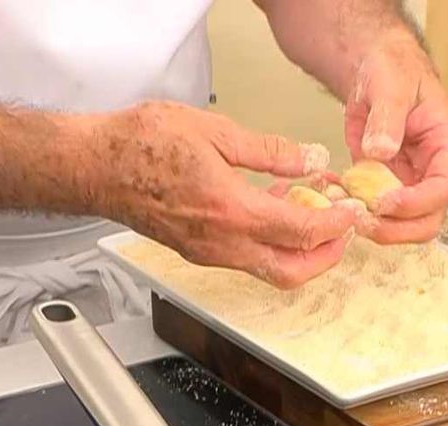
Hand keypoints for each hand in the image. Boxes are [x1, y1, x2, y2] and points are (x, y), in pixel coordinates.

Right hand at [92, 102, 355, 288]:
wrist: (96, 166)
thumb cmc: (143, 144)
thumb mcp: (215, 131)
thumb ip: (269, 152)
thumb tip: (309, 159)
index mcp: (233, 212)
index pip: (302, 233)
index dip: (335, 226)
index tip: (351, 213)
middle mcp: (224, 244)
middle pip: (292, 272)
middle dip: (327, 257)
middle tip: (343, 231)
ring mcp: (210, 253)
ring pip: (270, 270)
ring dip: (299, 251)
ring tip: (313, 214)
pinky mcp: (198, 252)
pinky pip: (247, 258)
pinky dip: (271, 243)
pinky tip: (274, 209)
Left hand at [344, 36, 447, 243]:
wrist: (377, 70)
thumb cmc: (394, 70)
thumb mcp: (391, 84)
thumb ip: (388, 118)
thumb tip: (380, 151)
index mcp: (445, 147)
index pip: (441, 189)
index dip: (414, 204)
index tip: (383, 203)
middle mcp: (431, 172)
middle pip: (426, 221)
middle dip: (396, 229)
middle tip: (361, 221)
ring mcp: (409, 184)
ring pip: (402, 226)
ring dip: (374, 226)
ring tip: (342, 209)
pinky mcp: (384, 187)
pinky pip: (374, 210)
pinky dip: (352, 208)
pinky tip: (331, 191)